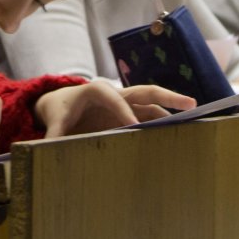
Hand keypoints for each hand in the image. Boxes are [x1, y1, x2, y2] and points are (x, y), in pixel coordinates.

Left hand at [35, 82, 194, 137]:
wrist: (59, 105)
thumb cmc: (58, 109)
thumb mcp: (53, 120)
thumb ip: (53, 133)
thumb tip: (45, 148)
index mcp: (95, 90)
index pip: (112, 97)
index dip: (122, 111)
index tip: (132, 127)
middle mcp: (115, 93)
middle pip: (145, 91)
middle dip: (167, 97)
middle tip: (190, 103)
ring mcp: (124, 103)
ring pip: (152, 104)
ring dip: (171, 111)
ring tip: (192, 119)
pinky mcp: (127, 113)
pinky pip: (148, 115)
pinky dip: (162, 121)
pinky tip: (175, 132)